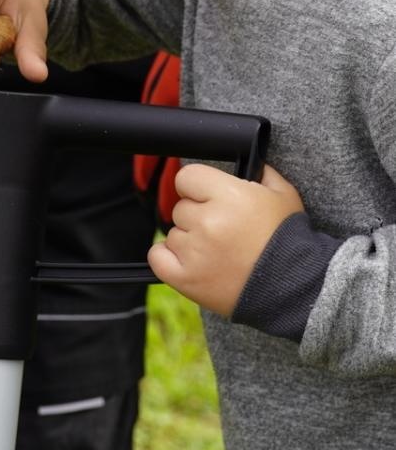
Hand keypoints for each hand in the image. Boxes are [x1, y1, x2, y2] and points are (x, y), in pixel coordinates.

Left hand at [147, 163, 303, 315]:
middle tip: (223, 230)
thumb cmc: (288, 241)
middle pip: (181, 208)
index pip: (187, 177)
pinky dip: (169, 258)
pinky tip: (192, 260)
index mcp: (229, 196)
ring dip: (189, 240)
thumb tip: (247, 161)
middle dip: (198, 216)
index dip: (198, 186)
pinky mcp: (185, 278)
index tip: (208, 196)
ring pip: (173, 233)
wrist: (293, 288)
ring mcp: (194, 251)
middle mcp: (207, 221)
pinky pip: (157, 256)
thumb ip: (261, 173)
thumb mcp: (283, 195)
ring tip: (218, 252)